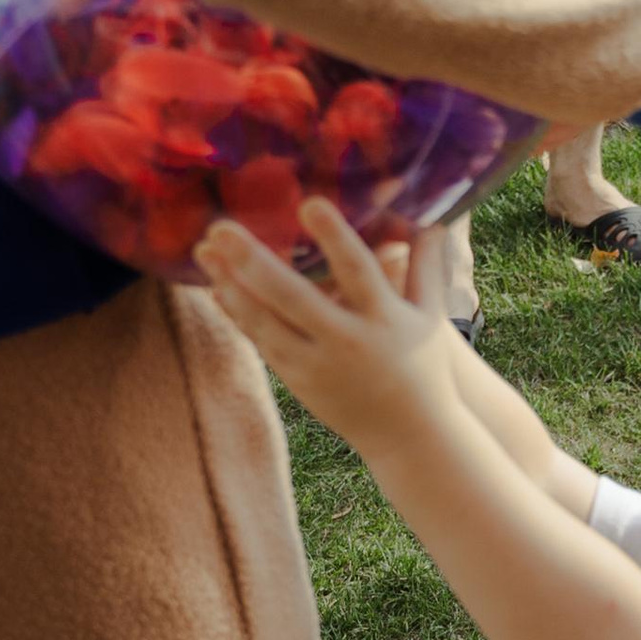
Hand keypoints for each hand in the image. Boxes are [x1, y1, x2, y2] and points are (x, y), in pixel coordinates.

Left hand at [196, 200, 466, 459]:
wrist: (410, 436)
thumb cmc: (423, 365)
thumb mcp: (430, 314)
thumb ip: (426, 265)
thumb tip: (436, 217)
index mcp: (384, 317)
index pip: (358, 271)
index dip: (334, 238)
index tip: (309, 203)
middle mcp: (347, 340)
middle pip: (294, 297)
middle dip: (254, 261)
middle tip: (220, 227)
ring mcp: (317, 363)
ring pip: (267, 322)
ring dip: (231, 285)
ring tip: (204, 250)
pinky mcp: (298, 380)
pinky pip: (262, 342)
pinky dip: (239, 314)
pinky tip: (217, 287)